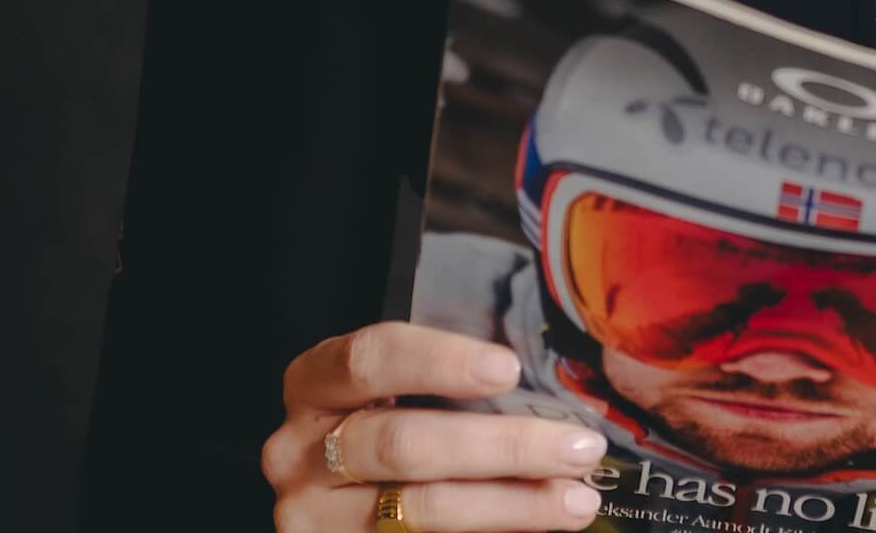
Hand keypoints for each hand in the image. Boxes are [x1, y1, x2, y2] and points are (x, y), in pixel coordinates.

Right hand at [262, 320, 609, 529]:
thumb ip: (443, 379)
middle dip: (503, 446)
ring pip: (421, 510)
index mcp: (314, 385)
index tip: (509, 368)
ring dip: (512, 505)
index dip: (438, 360)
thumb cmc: (382, 423)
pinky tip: (535, 526)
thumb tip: (544, 378)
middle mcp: (299, 453)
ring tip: (576, 499)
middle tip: (577, 446)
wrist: (338, 502)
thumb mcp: (390, 391)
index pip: (369, 358)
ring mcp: (312, 519)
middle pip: (405, 443)